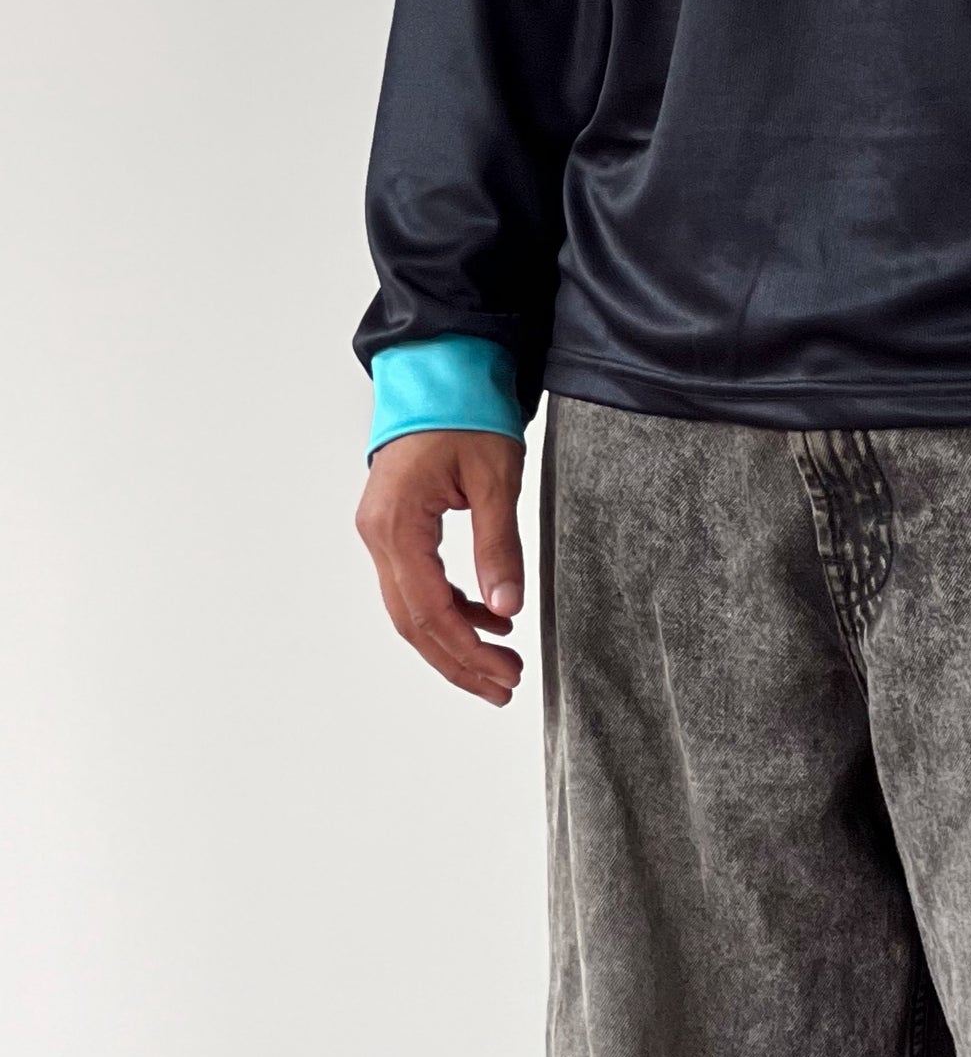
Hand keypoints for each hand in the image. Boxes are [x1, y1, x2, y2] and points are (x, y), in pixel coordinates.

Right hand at [356, 430, 527, 705]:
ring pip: (412, 608)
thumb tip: (507, 608)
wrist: (441, 370)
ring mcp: (382, 533)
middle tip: (505, 686)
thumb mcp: (495, 477)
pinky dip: (451, 608)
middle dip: (459, 660)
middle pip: (413, 622)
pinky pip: (417, 584)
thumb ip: (498, 546)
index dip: (466, 651)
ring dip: (454, 641)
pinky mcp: (395, 528)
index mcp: (396, 525)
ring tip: (502, 664)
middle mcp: (378, 535)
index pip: (428, 611)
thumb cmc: (465, 412)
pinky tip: (487, 619)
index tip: (503, 676)